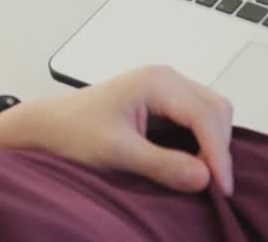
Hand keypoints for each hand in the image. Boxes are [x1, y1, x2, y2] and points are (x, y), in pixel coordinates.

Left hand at [0, 66, 234, 194]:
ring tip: (202, 176)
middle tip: (213, 186)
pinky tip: (193, 163)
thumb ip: (161, 164)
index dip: (218, 153)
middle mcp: (166, 78)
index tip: (221, 188)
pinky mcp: (164, 102)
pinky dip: (203, 141)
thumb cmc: (72, 133)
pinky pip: (198, 118)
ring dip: (213, 143)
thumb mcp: (115, 153)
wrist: (47, 128)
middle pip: (216, 109)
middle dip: (219, 147)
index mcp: (156, 82)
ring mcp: (166, 88)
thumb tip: (204, 177)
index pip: (205, 115)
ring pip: (212, 112)